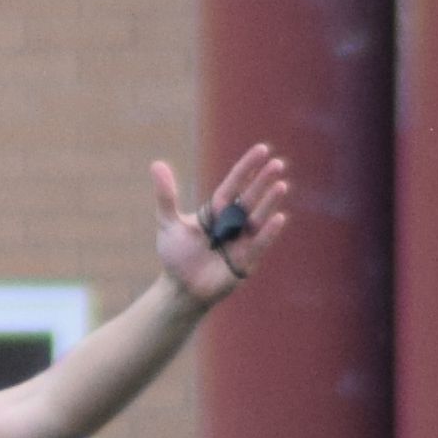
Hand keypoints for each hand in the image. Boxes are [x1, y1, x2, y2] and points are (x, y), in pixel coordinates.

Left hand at [155, 144, 291, 306]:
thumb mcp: (168, 222)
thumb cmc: (176, 255)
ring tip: (281, 185)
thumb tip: (156, 163)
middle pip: (250, 197)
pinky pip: (259, 243)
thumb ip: (166, 195)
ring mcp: (242, 240)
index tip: (263, 149)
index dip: (248, 167)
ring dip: (270, 202)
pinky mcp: (246, 260)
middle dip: (263, 181)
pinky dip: (268, 231)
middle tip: (278, 163)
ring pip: (258, 217)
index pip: (234, 184)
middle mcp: (234, 222)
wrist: (181, 288)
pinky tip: (280, 217)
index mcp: (217, 210)